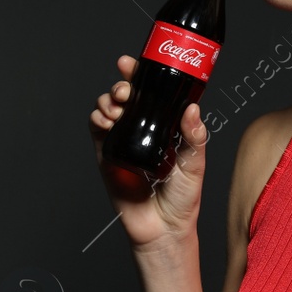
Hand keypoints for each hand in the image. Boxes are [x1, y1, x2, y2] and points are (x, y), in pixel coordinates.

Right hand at [90, 54, 208, 251]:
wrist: (163, 228)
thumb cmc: (183, 198)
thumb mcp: (195, 163)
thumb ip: (194, 136)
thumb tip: (193, 108)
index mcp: (165, 125)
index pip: (151, 92)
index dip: (140, 74)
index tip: (133, 64)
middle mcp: (143, 128)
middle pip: (125, 95)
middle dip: (121, 84)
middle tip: (126, 89)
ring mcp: (123, 140)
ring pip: (108, 108)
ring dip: (108, 100)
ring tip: (117, 106)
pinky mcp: (107, 155)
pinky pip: (96, 130)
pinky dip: (97, 118)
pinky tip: (106, 119)